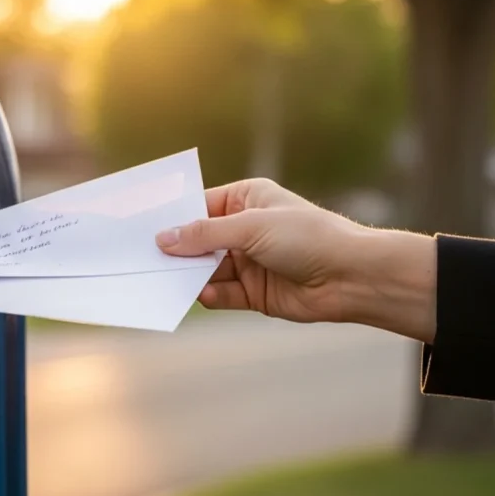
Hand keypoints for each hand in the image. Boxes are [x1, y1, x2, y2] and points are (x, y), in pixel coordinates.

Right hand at [155, 178, 437, 343]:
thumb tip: (163, 239)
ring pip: (205, 269)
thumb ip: (204, 235)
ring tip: (161, 279)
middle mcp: (244, 230)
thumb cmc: (308, 237)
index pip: (199, 206)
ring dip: (188, 275)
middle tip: (142, 257)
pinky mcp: (253, 293)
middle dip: (176, 249)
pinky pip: (219, 294)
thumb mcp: (250, 227)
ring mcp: (248, 262)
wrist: (352, 278)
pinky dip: (207, 295)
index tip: (142, 226)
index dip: (173, 217)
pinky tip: (196, 295)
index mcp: (246, 200)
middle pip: (198, 240)